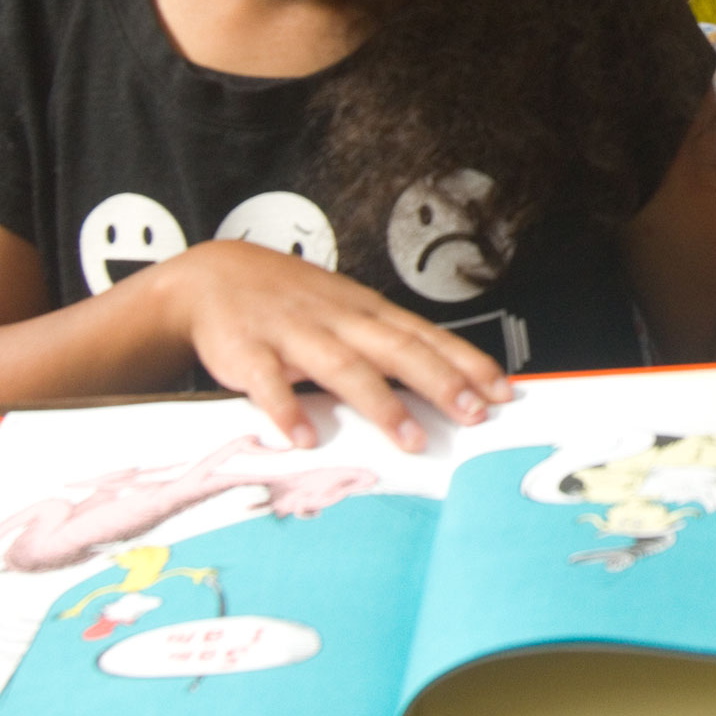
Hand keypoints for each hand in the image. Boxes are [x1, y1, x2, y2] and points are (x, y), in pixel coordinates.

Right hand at [156, 241, 512, 453]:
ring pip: (344, 367)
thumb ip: (386, 344)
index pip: (427, 336)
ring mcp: (295, 335)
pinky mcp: (249, 352)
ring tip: (409, 438)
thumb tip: (445, 382)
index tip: (502, 389)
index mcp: (366, 312)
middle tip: (475, 414)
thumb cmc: (291, 300)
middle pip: (398, 349)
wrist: (212, 276)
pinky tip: (305, 437)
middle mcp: (339, 320)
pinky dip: (286, 410)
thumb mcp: (345, 312)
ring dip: (380, 404)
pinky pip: (269, 383)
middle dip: (440, 381)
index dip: (466, 363)